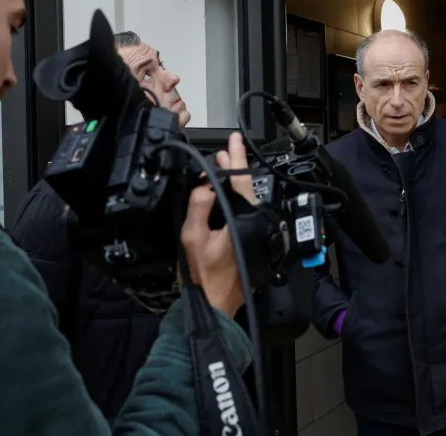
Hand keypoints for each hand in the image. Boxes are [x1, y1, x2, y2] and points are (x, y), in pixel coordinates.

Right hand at [179, 132, 252, 316]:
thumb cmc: (203, 275)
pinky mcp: (249, 240)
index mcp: (242, 218)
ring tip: (223, 164)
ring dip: (233, 182)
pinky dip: (234, 198)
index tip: (234, 139)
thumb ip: (199, 206)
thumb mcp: (192, 237)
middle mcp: (252, 223)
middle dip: (235, 166)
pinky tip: (225, 194)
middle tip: (227, 148)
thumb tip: (205, 182)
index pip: (240, 180)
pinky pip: (243, 211)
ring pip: (245, 199)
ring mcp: (252, 232)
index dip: (236, 157)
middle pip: (245, 187)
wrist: (215, 306)